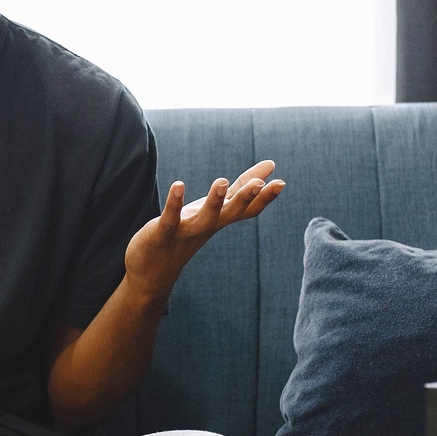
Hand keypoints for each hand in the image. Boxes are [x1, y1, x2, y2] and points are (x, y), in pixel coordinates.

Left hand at [124, 159, 285, 296]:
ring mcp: (187, 231)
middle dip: (246, 199)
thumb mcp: (217, 207)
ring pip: (205, 218)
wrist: (155, 270)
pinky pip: (170, 218)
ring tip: (222, 181)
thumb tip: (271, 165)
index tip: (282, 182)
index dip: (264, 198)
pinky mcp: (164, 232)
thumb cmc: (188, 231)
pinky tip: (178, 185)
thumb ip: (242, 188)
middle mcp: (208, 226)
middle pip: (231, 214)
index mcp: (221, 219)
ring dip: (214, 201)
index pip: (248, 209)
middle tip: (261, 183)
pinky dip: (174, 203)